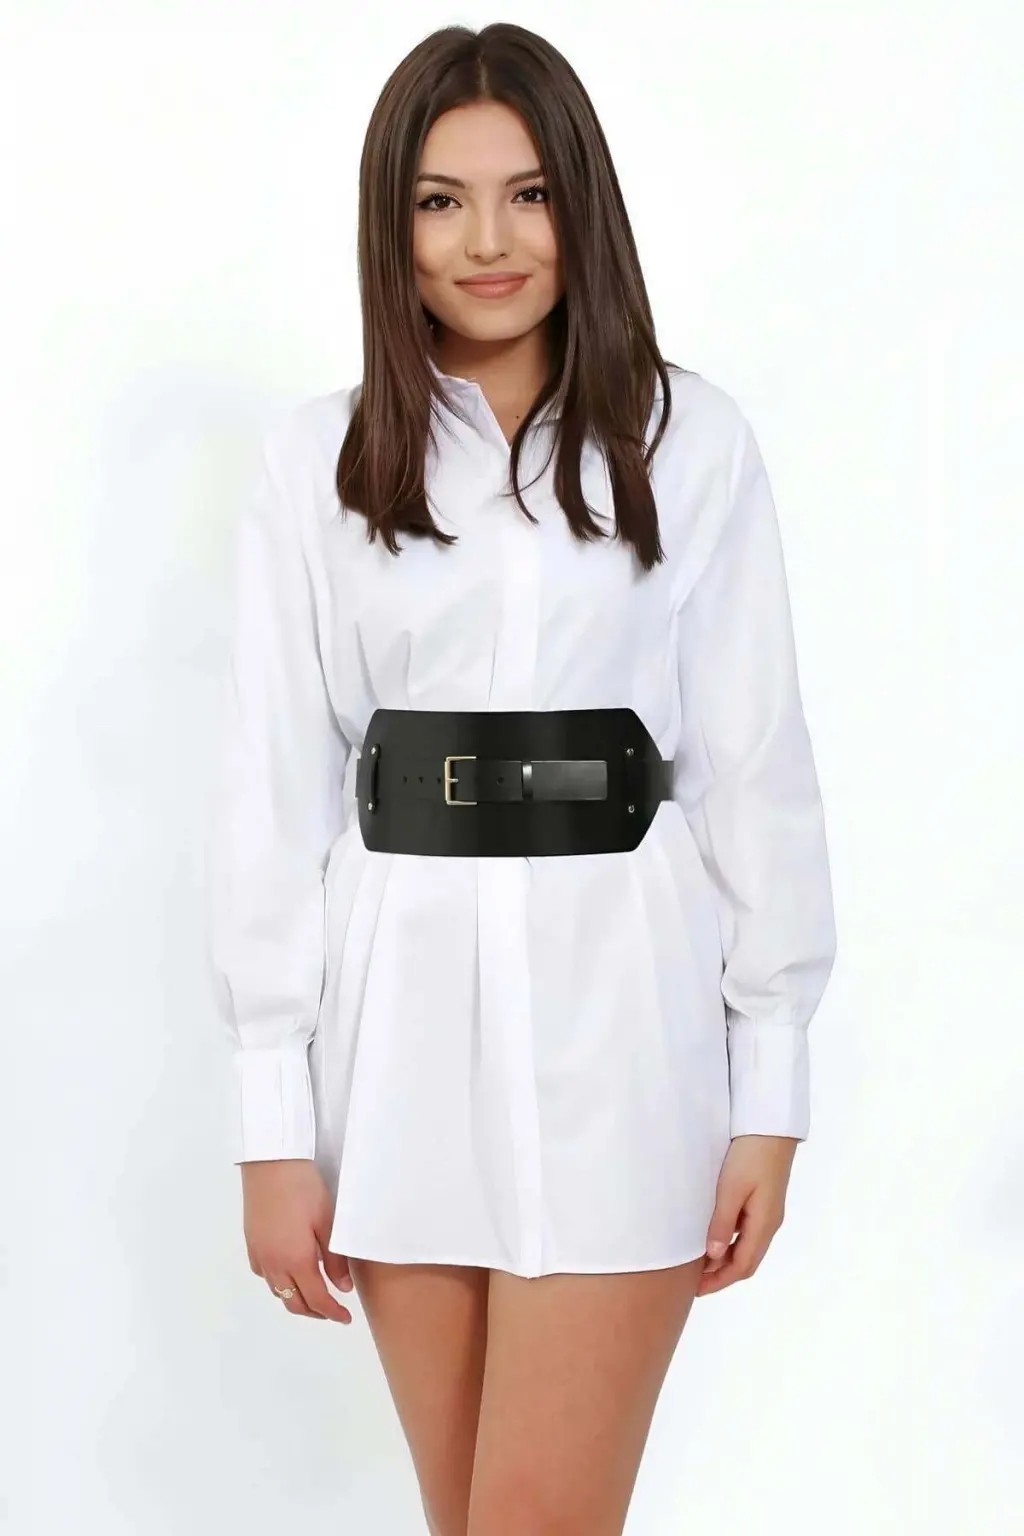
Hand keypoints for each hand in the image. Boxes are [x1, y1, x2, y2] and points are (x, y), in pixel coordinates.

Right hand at [240, 1158, 354, 1322]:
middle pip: (294, 1303)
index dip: (332, 1313)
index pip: (317, 1299)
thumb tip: (343, 1288)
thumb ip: (334, 1260)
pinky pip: (265, 1276)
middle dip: (315, 1313)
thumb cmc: (303, 1189)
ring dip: (296, 1299)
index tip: (345, 1318)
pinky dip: (279, 1284)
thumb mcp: (327, 1222)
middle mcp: (274, 1264)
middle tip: (333, 1312)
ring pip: (278, 1292)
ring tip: (314, 1294)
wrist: (270, 1164)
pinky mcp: (251, 1244)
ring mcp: (260, 1255)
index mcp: (296, 1261)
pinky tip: (289, 1273)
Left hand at [697, 1134, 799, 1296]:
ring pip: (746, 1247)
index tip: (697, 1290)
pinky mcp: (764, 1199)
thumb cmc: (751, 1154)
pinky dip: (730, 1242)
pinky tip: (714, 1236)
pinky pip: (746, 1231)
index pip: (742, 1265)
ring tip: (700, 1263)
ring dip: (725, 1259)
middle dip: (722, 1274)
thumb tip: (712, 1256)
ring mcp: (768, 1212)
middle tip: (694, 1281)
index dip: (720, 1281)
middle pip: (746, 1260)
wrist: (771, 1125)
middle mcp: (769, 1222)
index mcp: (764, 1224)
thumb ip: (721, 1223)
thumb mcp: (731, 1189)